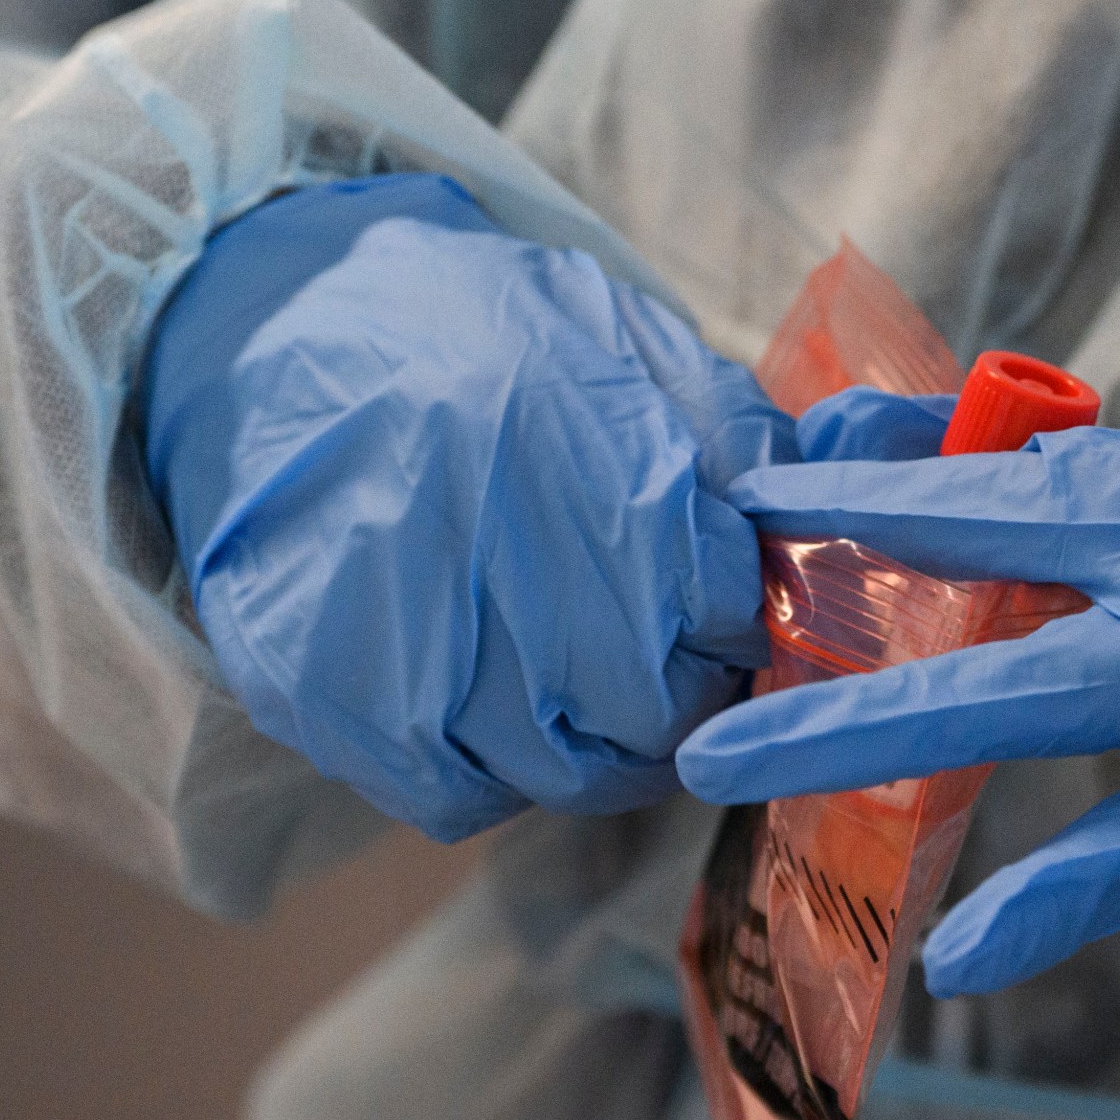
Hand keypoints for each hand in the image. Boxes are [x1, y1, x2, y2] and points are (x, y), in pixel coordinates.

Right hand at [144, 174, 793, 840]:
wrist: (280, 320)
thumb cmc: (476, 332)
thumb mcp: (627, 338)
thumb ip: (739, 435)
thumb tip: (838, 504)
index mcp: (612, 483)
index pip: (732, 621)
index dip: (736, 625)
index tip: (716, 611)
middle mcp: (522, 576)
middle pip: (660, 718)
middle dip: (677, 699)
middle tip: (654, 660)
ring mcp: (418, 648)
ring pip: (564, 775)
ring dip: (589, 744)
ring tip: (565, 676)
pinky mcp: (331, 697)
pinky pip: (456, 799)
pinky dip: (485, 773)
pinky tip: (480, 702)